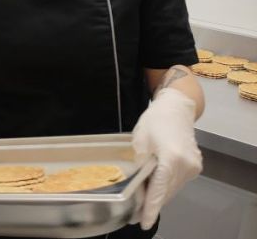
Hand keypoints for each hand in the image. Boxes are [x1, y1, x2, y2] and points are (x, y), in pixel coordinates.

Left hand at [131, 88, 202, 229]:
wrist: (176, 108)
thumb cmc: (154, 121)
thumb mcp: (139, 142)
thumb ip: (138, 166)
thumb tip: (134, 188)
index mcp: (171, 158)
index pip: (159, 189)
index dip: (150, 208)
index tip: (143, 222)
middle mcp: (185, 166)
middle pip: (166, 192)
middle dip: (151, 205)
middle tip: (135, 215)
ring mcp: (192, 167)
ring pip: (172, 189)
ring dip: (159, 196)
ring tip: (142, 204)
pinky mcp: (195, 167)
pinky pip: (177, 182)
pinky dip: (166, 187)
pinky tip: (154, 188)